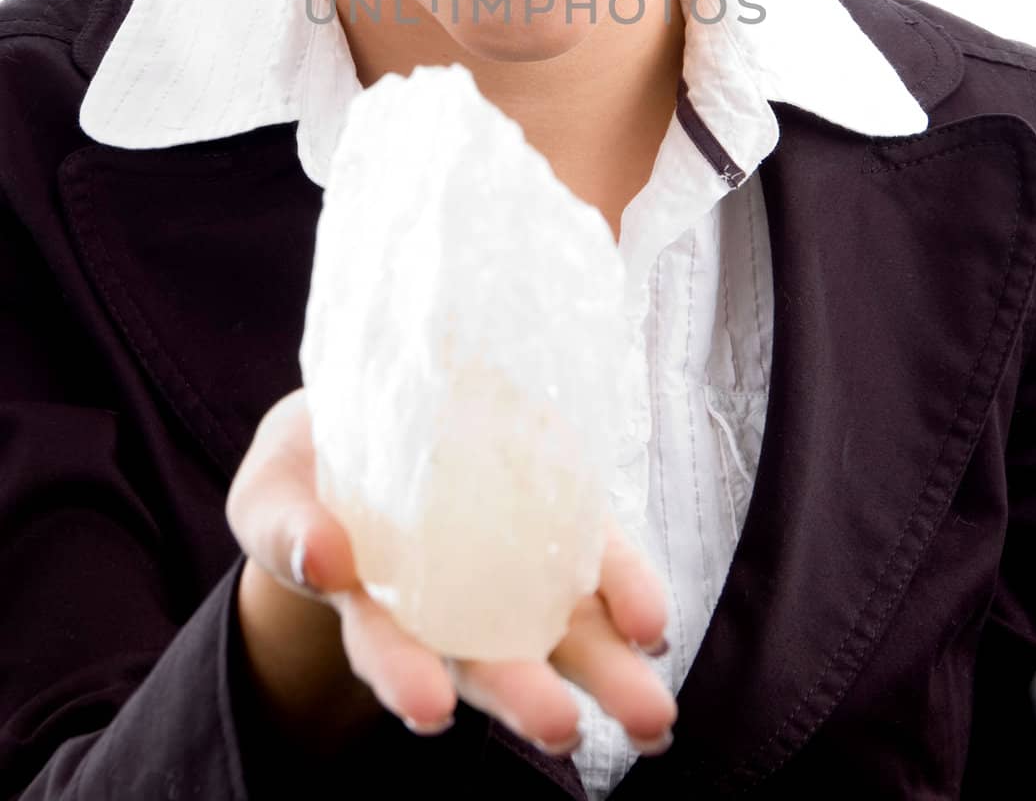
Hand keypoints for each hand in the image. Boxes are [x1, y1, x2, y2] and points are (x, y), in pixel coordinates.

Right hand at [225, 387, 678, 755]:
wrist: (367, 415)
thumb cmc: (307, 471)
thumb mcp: (272, 494)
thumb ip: (287, 529)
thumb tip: (325, 556)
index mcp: (371, 602)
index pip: (390, 651)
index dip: (406, 677)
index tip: (430, 709)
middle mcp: (449, 603)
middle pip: (491, 663)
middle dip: (526, 700)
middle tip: (561, 729)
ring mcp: (508, 564)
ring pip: (559, 629)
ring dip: (607, 670)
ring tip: (652, 720)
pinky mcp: (551, 509)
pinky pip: (595, 559)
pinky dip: (625, 590)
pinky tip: (651, 622)